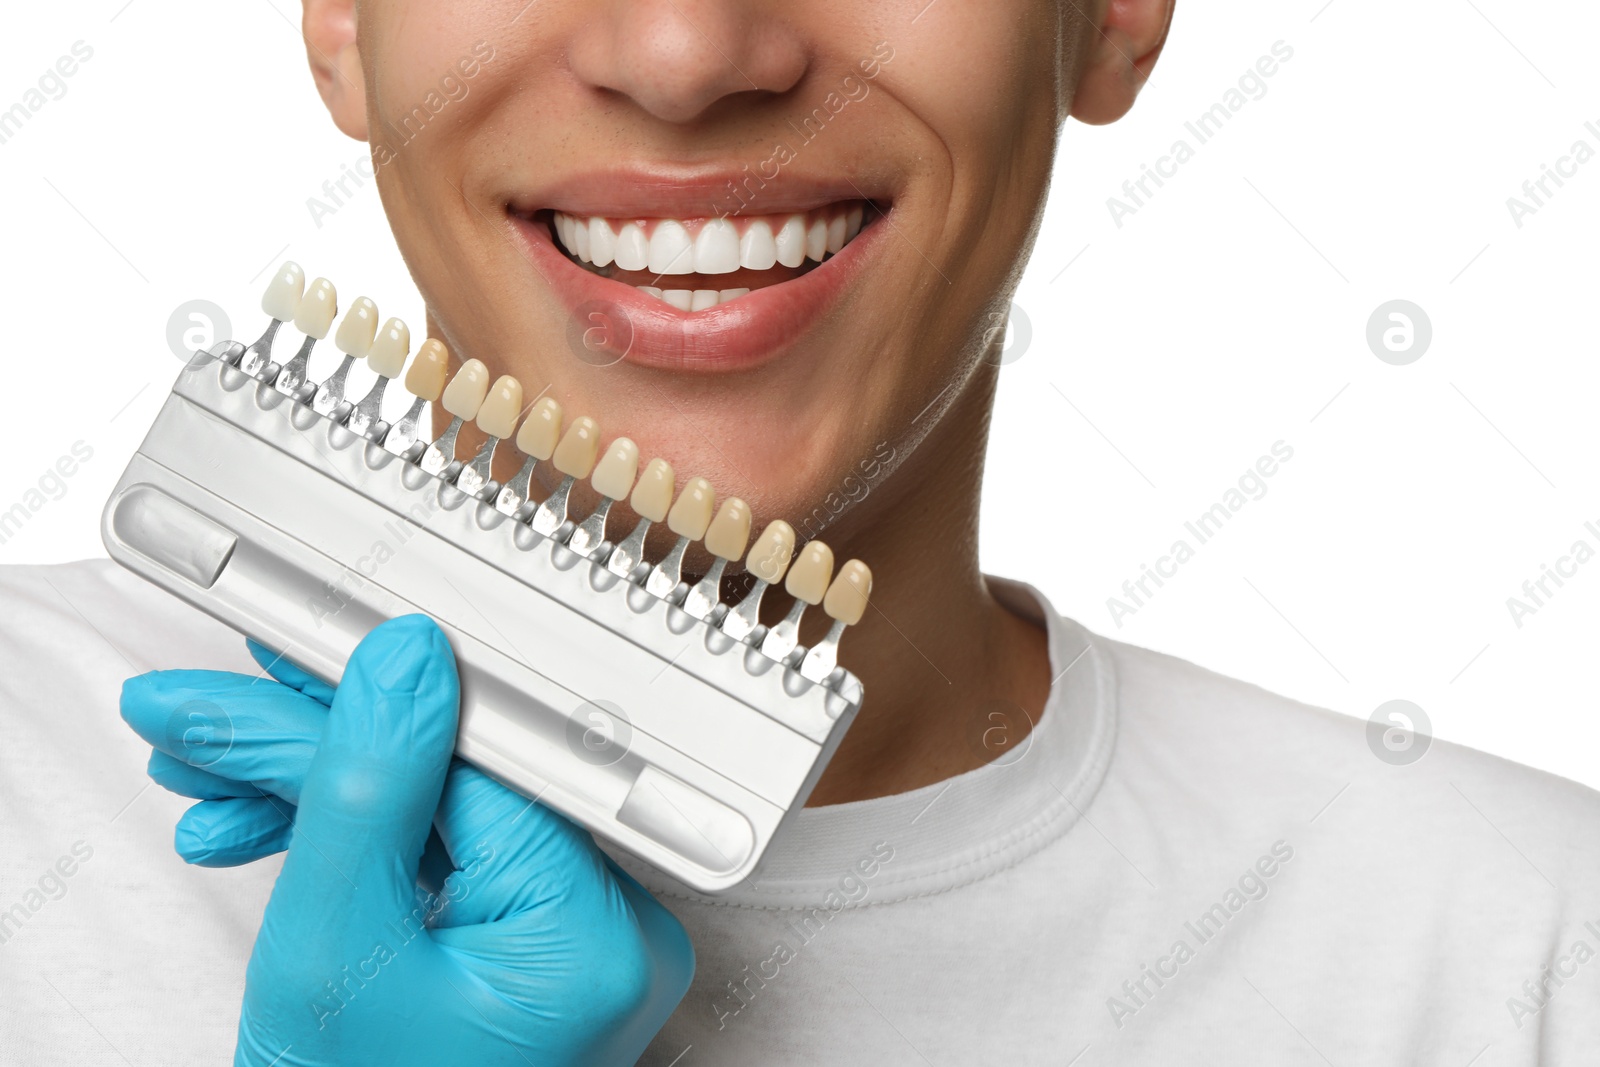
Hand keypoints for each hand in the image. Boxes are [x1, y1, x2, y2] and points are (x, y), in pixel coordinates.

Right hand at [121, 615, 693, 1066]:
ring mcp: (579, 939)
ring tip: (212, 790)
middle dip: (314, 753)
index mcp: (590, 931)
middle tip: (213, 724)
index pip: (471, 758)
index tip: (284, 658)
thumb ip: (362, 789)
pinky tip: (263, 833)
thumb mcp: (331, 945)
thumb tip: (402, 657)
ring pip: (441, 812)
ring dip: (317, 796)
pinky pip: (450, 859)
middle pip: (455, 777)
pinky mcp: (540, 945)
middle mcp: (612, 927)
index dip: (358, 699)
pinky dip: (357, 849)